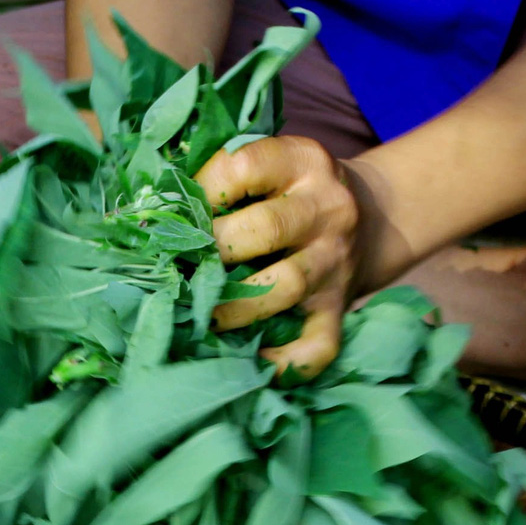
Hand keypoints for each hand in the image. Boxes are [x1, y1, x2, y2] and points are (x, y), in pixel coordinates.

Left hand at [196, 136, 359, 377]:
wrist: (378, 214)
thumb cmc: (294, 192)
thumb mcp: (273, 166)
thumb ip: (224, 178)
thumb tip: (147, 209)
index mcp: (302, 162)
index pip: (244, 166)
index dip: (200, 191)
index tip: (175, 214)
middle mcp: (326, 208)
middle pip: (267, 229)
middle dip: (214, 250)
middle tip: (182, 266)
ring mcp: (335, 261)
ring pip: (285, 286)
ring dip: (234, 308)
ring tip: (200, 315)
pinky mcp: (340, 306)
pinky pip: (318, 344)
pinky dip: (286, 362)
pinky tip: (252, 363)